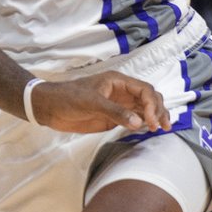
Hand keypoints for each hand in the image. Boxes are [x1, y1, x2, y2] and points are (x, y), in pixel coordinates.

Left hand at [30, 71, 170, 134]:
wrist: (49, 108)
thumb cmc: (68, 98)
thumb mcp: (92, 103)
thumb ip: (115, 112)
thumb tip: (139, 122)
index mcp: (118, 81)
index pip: (144, 89)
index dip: (152, 104)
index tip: (151, 120)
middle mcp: (122, 92)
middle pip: (149, 98)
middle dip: (158, 110)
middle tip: (161, 126)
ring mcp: (118, 105)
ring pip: (144, 108)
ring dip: (155, 116)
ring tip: (162, 128)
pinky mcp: (113, 117)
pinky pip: (134, 118)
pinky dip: (144, 123)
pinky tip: (149, 130)